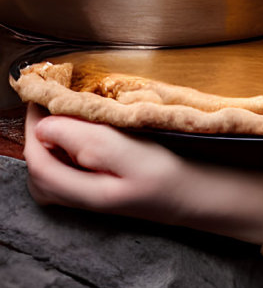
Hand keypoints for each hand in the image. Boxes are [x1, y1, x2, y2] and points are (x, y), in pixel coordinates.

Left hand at [24, 104, 262, 243]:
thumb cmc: (173, 177)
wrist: (202, 198)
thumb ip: (89, 141)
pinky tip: (86, 128)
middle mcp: (77, 197)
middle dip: (40, 127)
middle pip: (39, 161)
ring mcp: (88, 194)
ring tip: (67, 108)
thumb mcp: (134, 156)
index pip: (37, 154)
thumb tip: (47, 125)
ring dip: (52, 135)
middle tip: (54, 94)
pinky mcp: (100, 188)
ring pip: (51, 164)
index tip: (44, 89)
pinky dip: (68, 143)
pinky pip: (68, 165)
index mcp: (82, 192)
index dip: (35, 121)